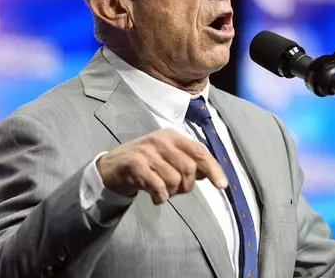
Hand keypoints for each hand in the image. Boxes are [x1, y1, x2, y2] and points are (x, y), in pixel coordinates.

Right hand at [96, 129, 227, 203]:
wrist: (112, 166)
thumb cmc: (146, 162)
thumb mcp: (168, 157)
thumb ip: (189, 162)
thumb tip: (210, 173)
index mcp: (172, 136)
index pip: (199, 151)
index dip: (213, 169)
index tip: (222, 185)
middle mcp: (161, 140)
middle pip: (189, 169)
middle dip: (186, 186)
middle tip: (176, 189)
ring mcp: (147, 151)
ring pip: (174, 180)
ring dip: (171, 192)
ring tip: (162, 190)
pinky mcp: (135, 164)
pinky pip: (158, 187)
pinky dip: (160, 197)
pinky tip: (156, 196)